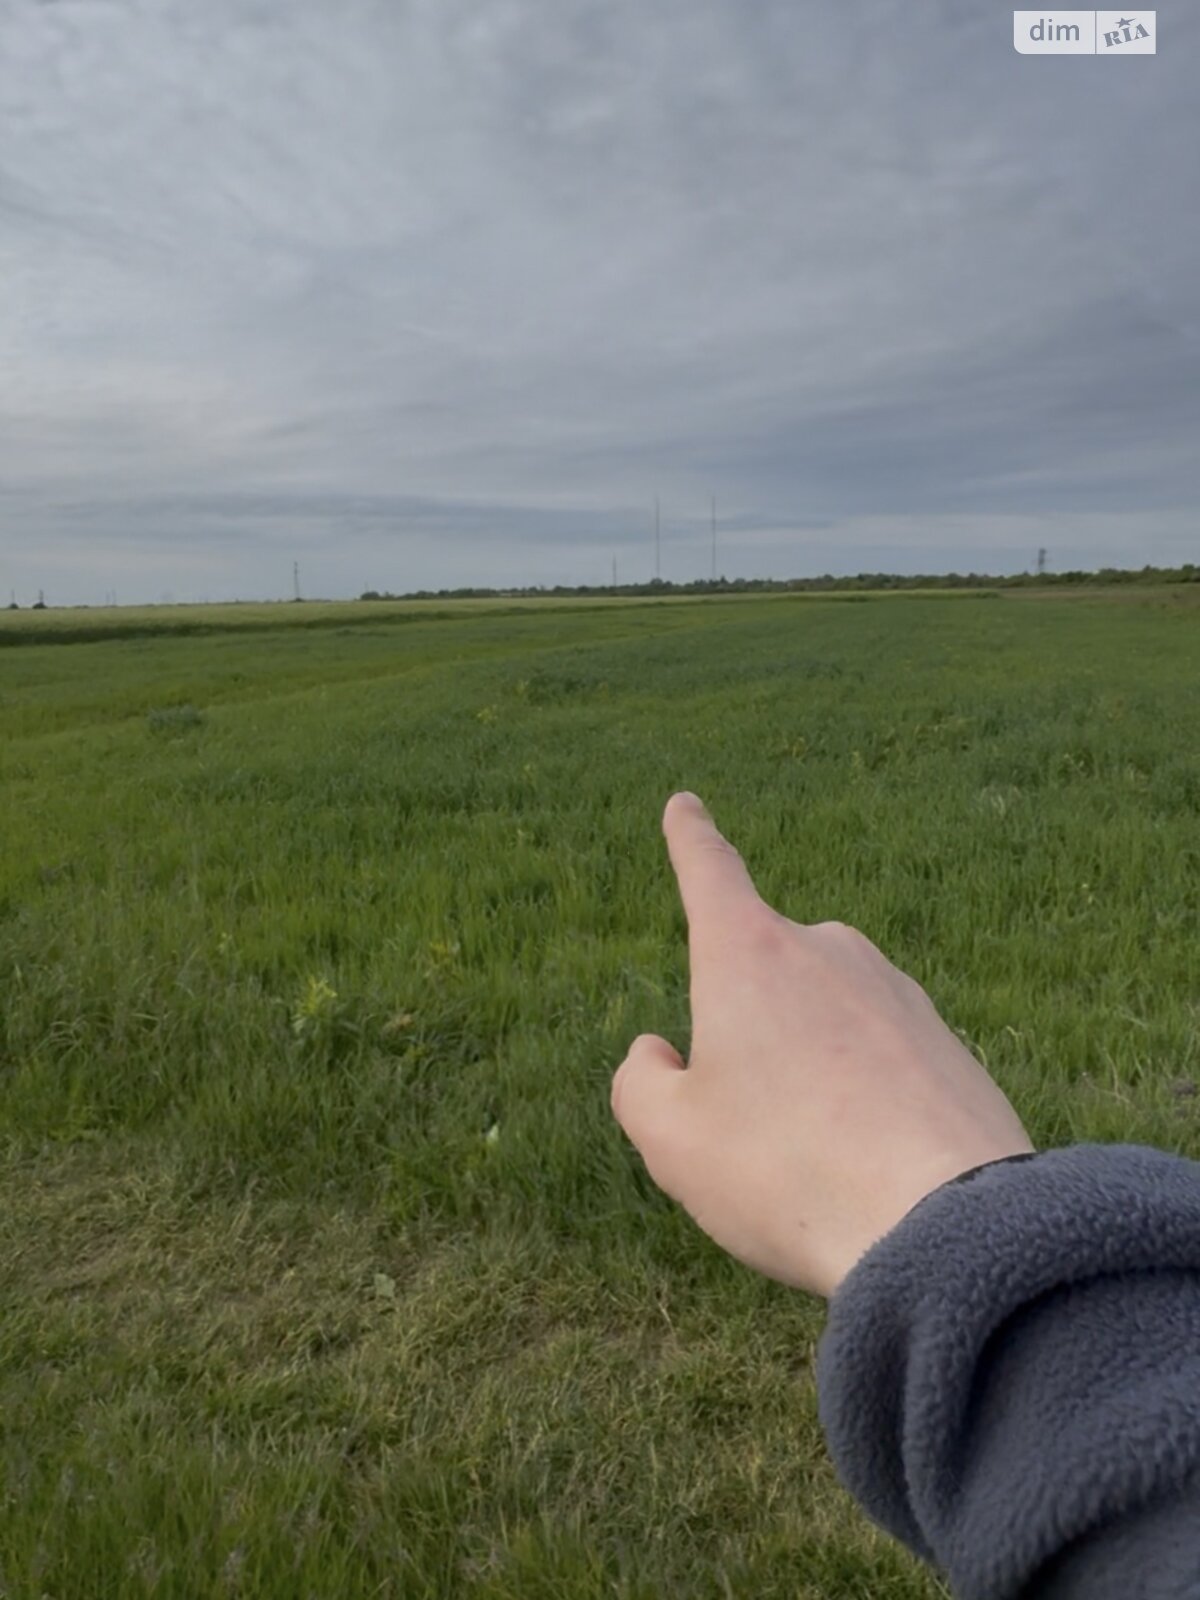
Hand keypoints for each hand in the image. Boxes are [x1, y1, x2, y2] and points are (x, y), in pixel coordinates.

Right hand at [610, 793, 1035, 1299]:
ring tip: (816, 1167)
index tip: (685, 806)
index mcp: (748, 954)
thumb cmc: (787, 1173)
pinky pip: (878, 1065)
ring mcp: (895, 991)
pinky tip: (870, 1171)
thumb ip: (640, 1086)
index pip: (709, 874)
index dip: (690, 840)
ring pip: (822, 1028)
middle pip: (763, 979)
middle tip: (754, 1138)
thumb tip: (657, 1053)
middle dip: (749, 1039)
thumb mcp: (672, 1143)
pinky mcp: (946, 1041)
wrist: (946, 1226)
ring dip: (807, 1080)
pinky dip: (862, 1107)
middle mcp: (826, 951)